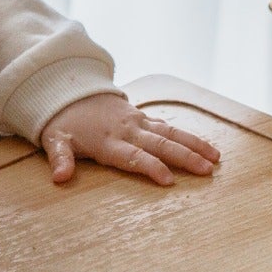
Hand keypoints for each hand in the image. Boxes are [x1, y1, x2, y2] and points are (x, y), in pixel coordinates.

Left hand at [39, 93, 220, 185]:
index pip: (133, 156)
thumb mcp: (55, 140)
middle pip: (160, 145)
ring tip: (216, 159)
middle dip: (185, 157)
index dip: (151, 167)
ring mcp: (138, 123)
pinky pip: (169, 128)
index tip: (169, 180)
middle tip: (207, 171)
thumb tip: (60, 178)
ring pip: (171, 133)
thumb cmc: (64, 122)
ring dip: (194, 145)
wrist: (71, 90)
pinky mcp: (144, 118)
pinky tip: (205, 146)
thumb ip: (61, 159)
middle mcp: (128, 131)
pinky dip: (188, 137)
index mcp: (108, 141)